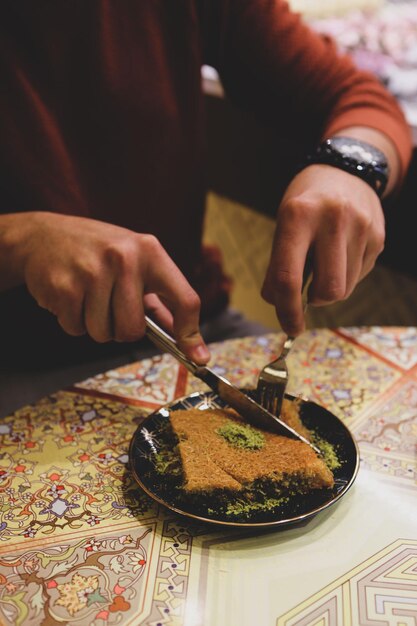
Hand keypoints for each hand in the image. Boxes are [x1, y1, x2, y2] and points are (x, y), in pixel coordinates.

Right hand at [10, 212, 209, 362]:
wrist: (43, 235)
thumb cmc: (98, 253)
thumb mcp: (135, 262)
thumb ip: (161, 302)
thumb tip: (189, 342)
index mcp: (150, 251)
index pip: (185, 299)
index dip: (191, 334)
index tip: (197, 357)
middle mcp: (124, 259)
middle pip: (133, 331)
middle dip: (120, 329)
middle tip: (110, 307)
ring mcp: (92, 272)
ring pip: (103, 334)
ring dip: (94, 325)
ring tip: (87, 296)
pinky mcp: (64, 287)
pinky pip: (76, 329)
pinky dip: (72, 321)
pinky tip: (69, 295)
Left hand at [261, 164, 384, 335]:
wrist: (345, 170)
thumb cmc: (305, 205)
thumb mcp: (284, 224)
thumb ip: (279, 264)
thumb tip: (279, 304)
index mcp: (298, 215)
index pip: (288, 277)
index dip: (286, 310)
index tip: (289, 326)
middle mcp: (332, 219)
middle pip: (327, 290)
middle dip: (315, 301)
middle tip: (307, 296)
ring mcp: (360, 227)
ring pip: (345, 288)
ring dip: (330, 288)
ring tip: (323, 263)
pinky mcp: (377, 236)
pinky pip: (359, 276)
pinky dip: (345, 274)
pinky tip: (340, 252)